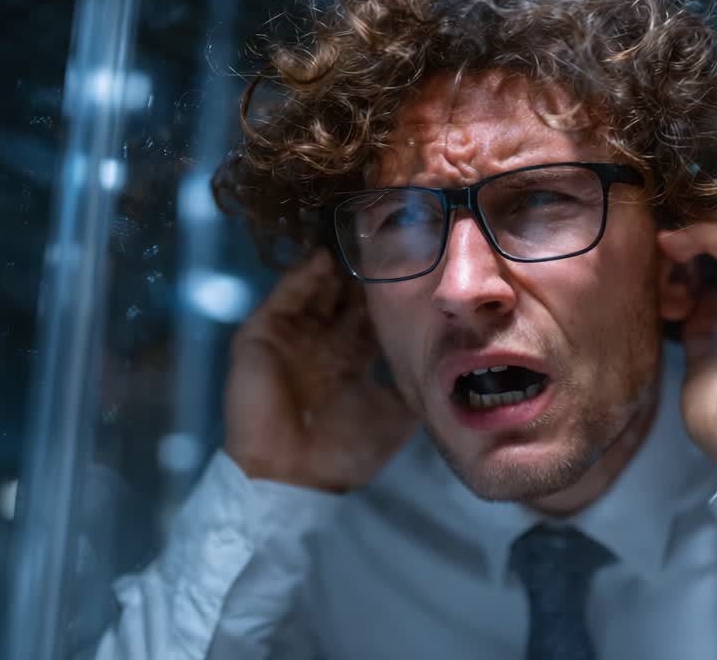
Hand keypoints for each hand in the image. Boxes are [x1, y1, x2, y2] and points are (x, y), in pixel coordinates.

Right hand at [222, 249, 417, 492]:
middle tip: (390, 239)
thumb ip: (417, 383)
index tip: (418, 265)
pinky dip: (301, 275)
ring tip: (359, 239)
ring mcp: (293, 336)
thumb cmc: (344, 453)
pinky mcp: (264, 335)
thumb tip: (452, 360)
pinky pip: (283, 296)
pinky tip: (323, 258)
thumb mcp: (397, 414)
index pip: (371, 314)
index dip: (390, 293)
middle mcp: (323, 343)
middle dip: (365, 271)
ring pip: (315, 288)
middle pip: (345, 295)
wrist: (295, 477)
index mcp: (350, 359)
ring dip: (336, 267)